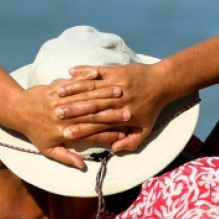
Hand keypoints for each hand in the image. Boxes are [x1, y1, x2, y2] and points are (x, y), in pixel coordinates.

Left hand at [9, 74, 129, 169]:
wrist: (17, 110)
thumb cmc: (34, 131)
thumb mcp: (47, 149)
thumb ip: (66, 157)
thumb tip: (82, 166)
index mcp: (65, 133)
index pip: (91, 135)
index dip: (108, 135)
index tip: (124, 134)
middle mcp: (65, 118)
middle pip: (93, 115)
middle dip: (112, 113)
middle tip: (129, 112)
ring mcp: (61, 102)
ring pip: (85, 97)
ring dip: (104, 94)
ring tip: (120, 92)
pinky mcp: (56, 89)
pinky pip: (74, 83)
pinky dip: (87, 79)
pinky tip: (99, 76)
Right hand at [55, 63, 169, 153]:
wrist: (162, 82)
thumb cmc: (152, 107)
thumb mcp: (146, 129)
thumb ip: (131, 142)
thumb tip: (115, 149)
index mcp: (122, 115)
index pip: (98, 124)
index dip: (82, 129)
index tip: (66, 133)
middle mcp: (117, 99)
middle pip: (91, 106)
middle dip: (72, 110)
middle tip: (55, 113)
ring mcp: (116, 82)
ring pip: (90, 87)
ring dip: (73, 89)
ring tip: (57, 93)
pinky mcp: (115, 70)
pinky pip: (96, 70)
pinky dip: (83, 70)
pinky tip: (70, 71)